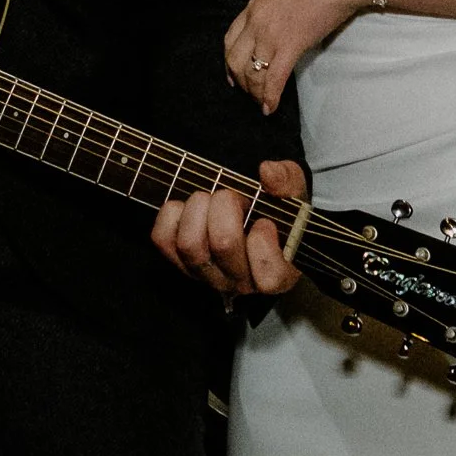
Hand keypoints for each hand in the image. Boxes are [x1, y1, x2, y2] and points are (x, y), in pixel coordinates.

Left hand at [151, 159, 306, 295]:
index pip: (268, 275)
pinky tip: (189, 206)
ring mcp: (206, 276)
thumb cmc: (276, 215)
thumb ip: (289, 182)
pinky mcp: (179, 263)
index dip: (264, 240)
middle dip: (226, 205)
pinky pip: (162, 239)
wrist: (249, 223)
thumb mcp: (293, 196)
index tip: (265, 221)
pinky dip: (172, 213)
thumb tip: (267, 172)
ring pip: (190, 244)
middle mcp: (239, 283)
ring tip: (210, 198)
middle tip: (233, 196)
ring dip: (198, 208)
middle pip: (223, 244)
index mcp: (275, 275)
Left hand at [224, 0, 364, 114]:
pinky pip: (274, 78)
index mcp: (254, 4)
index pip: (230, 39)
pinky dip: (270, 97)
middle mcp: (257, 21)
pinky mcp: (291, 45)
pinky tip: (270, 108)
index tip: (233, 75)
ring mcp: (271, 33)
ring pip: (252, 73)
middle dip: (240, 81)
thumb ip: (276, 8)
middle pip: (235, 60)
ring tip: (262, 104)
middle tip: (249, 94)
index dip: (229, 61)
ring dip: (255, 93)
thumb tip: (283, 24)